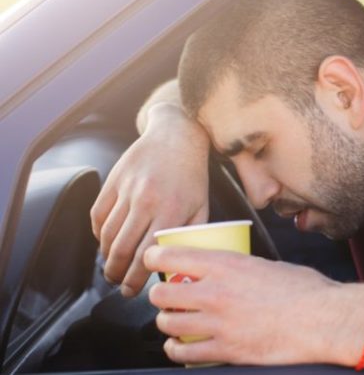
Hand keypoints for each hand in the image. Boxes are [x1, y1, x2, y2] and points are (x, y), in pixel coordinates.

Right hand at [91, 104, 209, 296]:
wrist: (176, 136)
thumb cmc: (192, 175)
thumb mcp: (202, 206)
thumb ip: (192, 235)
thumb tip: (181, 264)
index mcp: (171, 211)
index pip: (147, 255)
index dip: (136, 279)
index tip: (132, 291)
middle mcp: (146, 202)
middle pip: (122, 249)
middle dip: (117, 274)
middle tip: (119, 284)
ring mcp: (127, 190)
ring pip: (107, 234)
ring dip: (106, 257)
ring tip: (112, 267)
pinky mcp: (113, 181)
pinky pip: (98, 214)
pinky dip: (98, 233)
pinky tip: (106, 242)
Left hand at [144, 246, 353, 365]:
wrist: (322, 319)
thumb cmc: (305, 290)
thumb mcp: (267, 265)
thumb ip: (241, 268)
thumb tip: (229, 272)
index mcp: (225, 264)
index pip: (169, 256)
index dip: (153, 257)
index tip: (154, 261)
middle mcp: (214, 292)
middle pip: (161, 293)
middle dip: (159, 294)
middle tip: (167, 295)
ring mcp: (217, 323)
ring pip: (167, 324)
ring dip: (166, 322)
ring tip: (173, 321)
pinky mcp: (225, 350)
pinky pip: (185, 352)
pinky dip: (177, 350)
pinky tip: (179, 347)